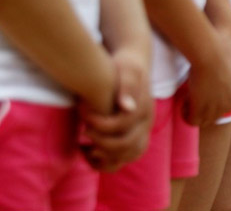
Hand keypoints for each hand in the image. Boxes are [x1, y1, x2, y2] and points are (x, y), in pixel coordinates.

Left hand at [80, 50, 152, 171]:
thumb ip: (127, 85)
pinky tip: (88, 151)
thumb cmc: (125, 67)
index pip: (125, 125)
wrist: (132, 70)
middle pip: (128, 145)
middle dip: (102, 141)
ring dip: (105, 157)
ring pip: (128, 156)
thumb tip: (127, 107)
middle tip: (84, 131)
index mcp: (145, 108)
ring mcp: (142, 133)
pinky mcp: (134, 138)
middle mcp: (147, 124)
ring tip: (85, 147)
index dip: (102, 123)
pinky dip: (105, 162)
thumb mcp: (127, 70)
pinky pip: (123, 160)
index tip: (84, 114)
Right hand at [184, 20, 230, 125]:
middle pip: (212, 118)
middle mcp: (227, 102)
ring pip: (202, 121)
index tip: (198, 93)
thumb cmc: (218, 47)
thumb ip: (222, 62)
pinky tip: (182, 102)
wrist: (211, 51)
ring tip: (185, 100)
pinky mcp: (202, 108)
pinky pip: (192, 121)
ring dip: (192, 112)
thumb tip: (221, 53)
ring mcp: (215, 107)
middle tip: (189, 98)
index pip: (221, 109)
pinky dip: (186, 114)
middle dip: (200, 110)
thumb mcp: (225, 58)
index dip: (208, 103)